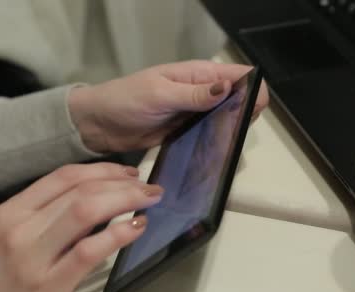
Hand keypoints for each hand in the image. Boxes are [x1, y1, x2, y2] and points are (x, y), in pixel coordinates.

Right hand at [0, 163, 162, 291]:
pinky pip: (89, 251)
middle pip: (81, 190)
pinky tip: (136, 228)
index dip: (102, 170)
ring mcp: (32, 257)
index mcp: (9, 213)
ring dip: (125, 200)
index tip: (127, 172)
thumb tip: (88, 201)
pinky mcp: (46, 287)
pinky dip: (118, 234)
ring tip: (148, 201)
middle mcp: (19, 227)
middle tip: (148, 186)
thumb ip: (39, 218)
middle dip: (122, 182)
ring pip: (87, 211)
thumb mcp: (2, 240)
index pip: (63, 177)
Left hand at [68, 60, 268, 152]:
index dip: (254, 90)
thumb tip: (228, 88)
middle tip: (236, 132)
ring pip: (226, 119)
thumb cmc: (126, 100)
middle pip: (238, 99)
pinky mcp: (187, 132)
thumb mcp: (160, 94)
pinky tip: (217, 153)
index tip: (254, 111)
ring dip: (232, 130)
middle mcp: (201, 92)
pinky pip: (209, 136)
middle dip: (245, 113)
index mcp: (198, 74)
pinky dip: (216, 143)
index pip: (238, 76)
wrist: (100, 124)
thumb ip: (194, 94)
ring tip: (229, 145)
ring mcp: (195, 114)